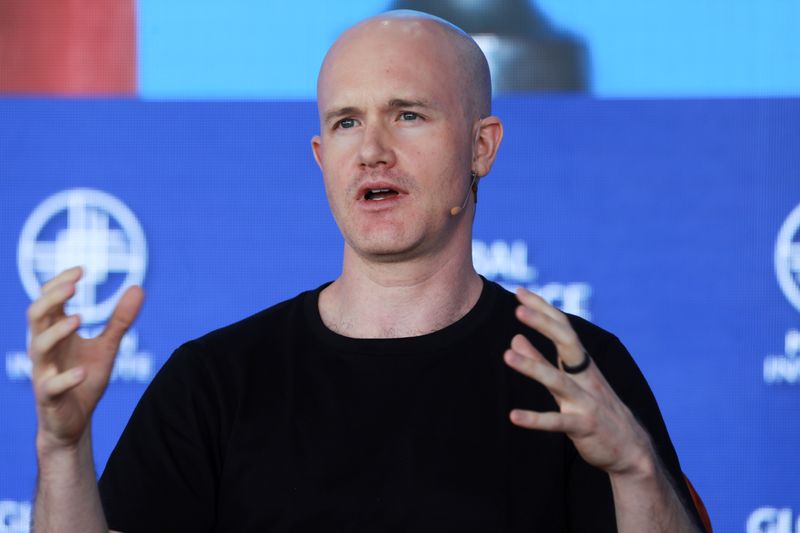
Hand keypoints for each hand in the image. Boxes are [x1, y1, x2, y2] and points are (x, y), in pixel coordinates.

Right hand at [28, 266, 143, 450]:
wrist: (74, 422)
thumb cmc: (85, 379)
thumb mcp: (107, 346)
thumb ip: (120, 319)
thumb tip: (138, 287)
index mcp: (56, 333)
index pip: (48, 301)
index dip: (59, 283)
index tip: (81, 270)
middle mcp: (45, 349)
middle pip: (36, 316)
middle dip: (51, 299)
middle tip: (73, 286)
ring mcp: (44, 372)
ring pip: (38, 347)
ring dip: (56, 331)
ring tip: (78, 318)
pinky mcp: (49, 397)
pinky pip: (51, 386)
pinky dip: (66, 378)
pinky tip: (83, 370)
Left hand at [503, 287, 653, 474]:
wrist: (630, 449)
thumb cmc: (596, 410)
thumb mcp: (567, 382)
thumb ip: (540, 360)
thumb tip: (515, 338)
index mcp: (581, 363)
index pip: (562, 328)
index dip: (542, 309)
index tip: (520, 290)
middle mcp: (585, 377)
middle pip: (566, 343)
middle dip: (543, 324)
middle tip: (518, 308)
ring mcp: (586, 401)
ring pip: (558, 381)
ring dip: (532, 367)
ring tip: (507, 355)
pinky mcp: (583, 426)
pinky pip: (557, 422)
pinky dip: (535, 419)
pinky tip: (513, 416)